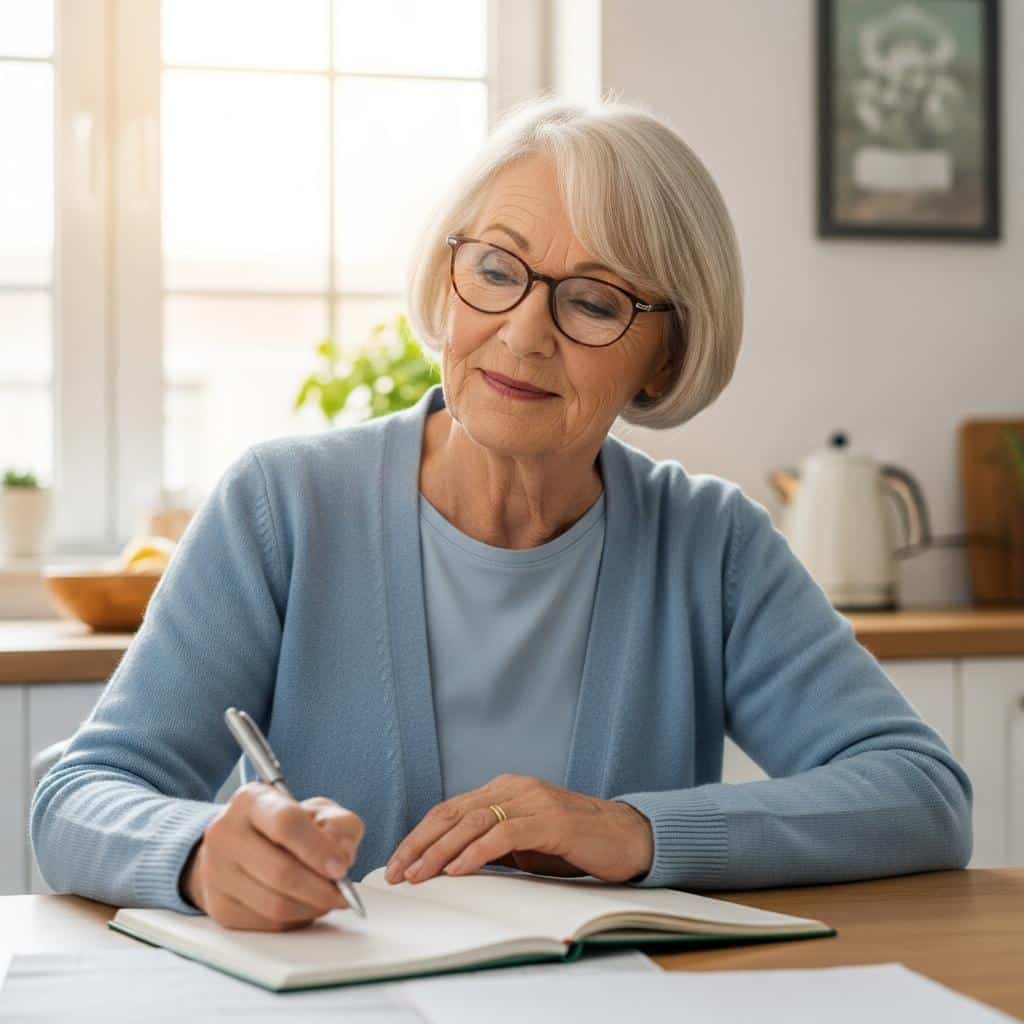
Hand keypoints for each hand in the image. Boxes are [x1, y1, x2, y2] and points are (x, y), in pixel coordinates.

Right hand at [180, 782, 364, 930]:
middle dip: (320, 888)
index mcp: (251, 800)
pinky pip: (267, 924)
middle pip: (280, 871)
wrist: (241, 845)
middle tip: (342, 893)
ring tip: (327, 898)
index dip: (318, 849)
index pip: (286, 824)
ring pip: (274, 905)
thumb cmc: (285, 826)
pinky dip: (295, 919)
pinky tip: (304, 905)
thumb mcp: (318, 811)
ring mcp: (217, 872)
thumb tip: (341, 856)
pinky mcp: (219, 906)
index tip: (341, 867)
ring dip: (311, 907)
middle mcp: (226, 834)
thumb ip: (339, 825)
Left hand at [383, 773, 652, 885]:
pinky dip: (477, 851)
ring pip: (473, 821)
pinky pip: (505, 834)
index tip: (398, 864)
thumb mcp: (524, 844)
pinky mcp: (552, 820)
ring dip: (440, 850)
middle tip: (398, 873)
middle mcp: (514, 788)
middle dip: (420, 843)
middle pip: (453, 812)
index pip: (450, 810)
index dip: (419, 836)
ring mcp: (533, 801)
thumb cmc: (574, 843)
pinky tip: (459, 869)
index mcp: (504, 790)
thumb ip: (491, 845)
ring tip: (420, 875)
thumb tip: (448, 865)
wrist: (626, 836)